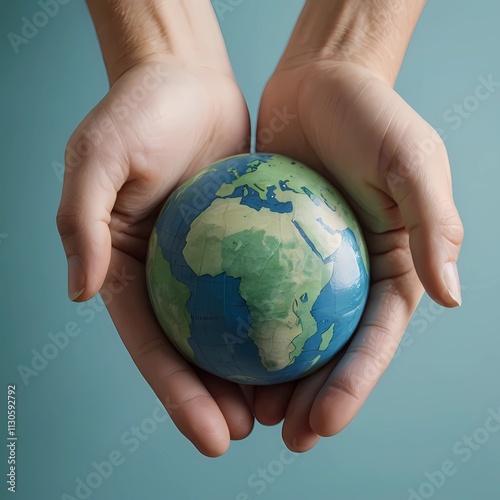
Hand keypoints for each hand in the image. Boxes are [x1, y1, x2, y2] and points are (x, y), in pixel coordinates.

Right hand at [56, 57, 253, 455]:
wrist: (186, 80)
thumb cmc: (140, 112)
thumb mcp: (98, 157)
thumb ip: (82, 221)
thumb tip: (81, 292)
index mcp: (125, 267)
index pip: (150, 345)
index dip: (178, 395)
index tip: (213, 438)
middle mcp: (165, 273)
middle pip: (190, 351)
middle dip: (215, 400)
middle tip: (250, 433)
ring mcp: (202, 262)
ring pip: (226, 330)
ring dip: (249, 372)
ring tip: (281, 408)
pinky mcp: (238, 243)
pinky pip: (259, 288)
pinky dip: (275, 319)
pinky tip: (302, 344)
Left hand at [254, 58, 462, 450]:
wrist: (320, 81)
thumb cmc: (371, 115)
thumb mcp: (412, 161)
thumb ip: (433, 226)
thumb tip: (451, 297)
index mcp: (390, 266)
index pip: (374, 339)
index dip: (353, 386)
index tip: (322, 424)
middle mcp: (348, 273)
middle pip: (331, 349)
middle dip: (310, 398)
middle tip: (281, 434)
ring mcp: (307, 264)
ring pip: (289, 332)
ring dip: (272, 375)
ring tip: (248, 411)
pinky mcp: (269, 245)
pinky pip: (253, 293)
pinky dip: (240, 326)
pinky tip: (216, 352)